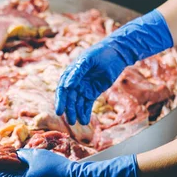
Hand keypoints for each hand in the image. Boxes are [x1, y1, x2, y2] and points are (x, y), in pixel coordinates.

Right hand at [55, 9, 172, 125]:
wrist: (117, 53)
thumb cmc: (101, 53)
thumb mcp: (88, 60)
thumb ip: (77, 72)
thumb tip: (67, 86)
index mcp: (71, 73)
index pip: (62, 89)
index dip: (60, 101)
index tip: (59, 111)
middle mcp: (75, 82)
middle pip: (70, 99)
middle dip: (70, 110)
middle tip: (71, 121)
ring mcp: (84, 87)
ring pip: (78, 103)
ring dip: (77, 113)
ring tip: (80, 123)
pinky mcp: (92, 92)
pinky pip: (86, 104)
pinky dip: (85, 112)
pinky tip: (85, 120)